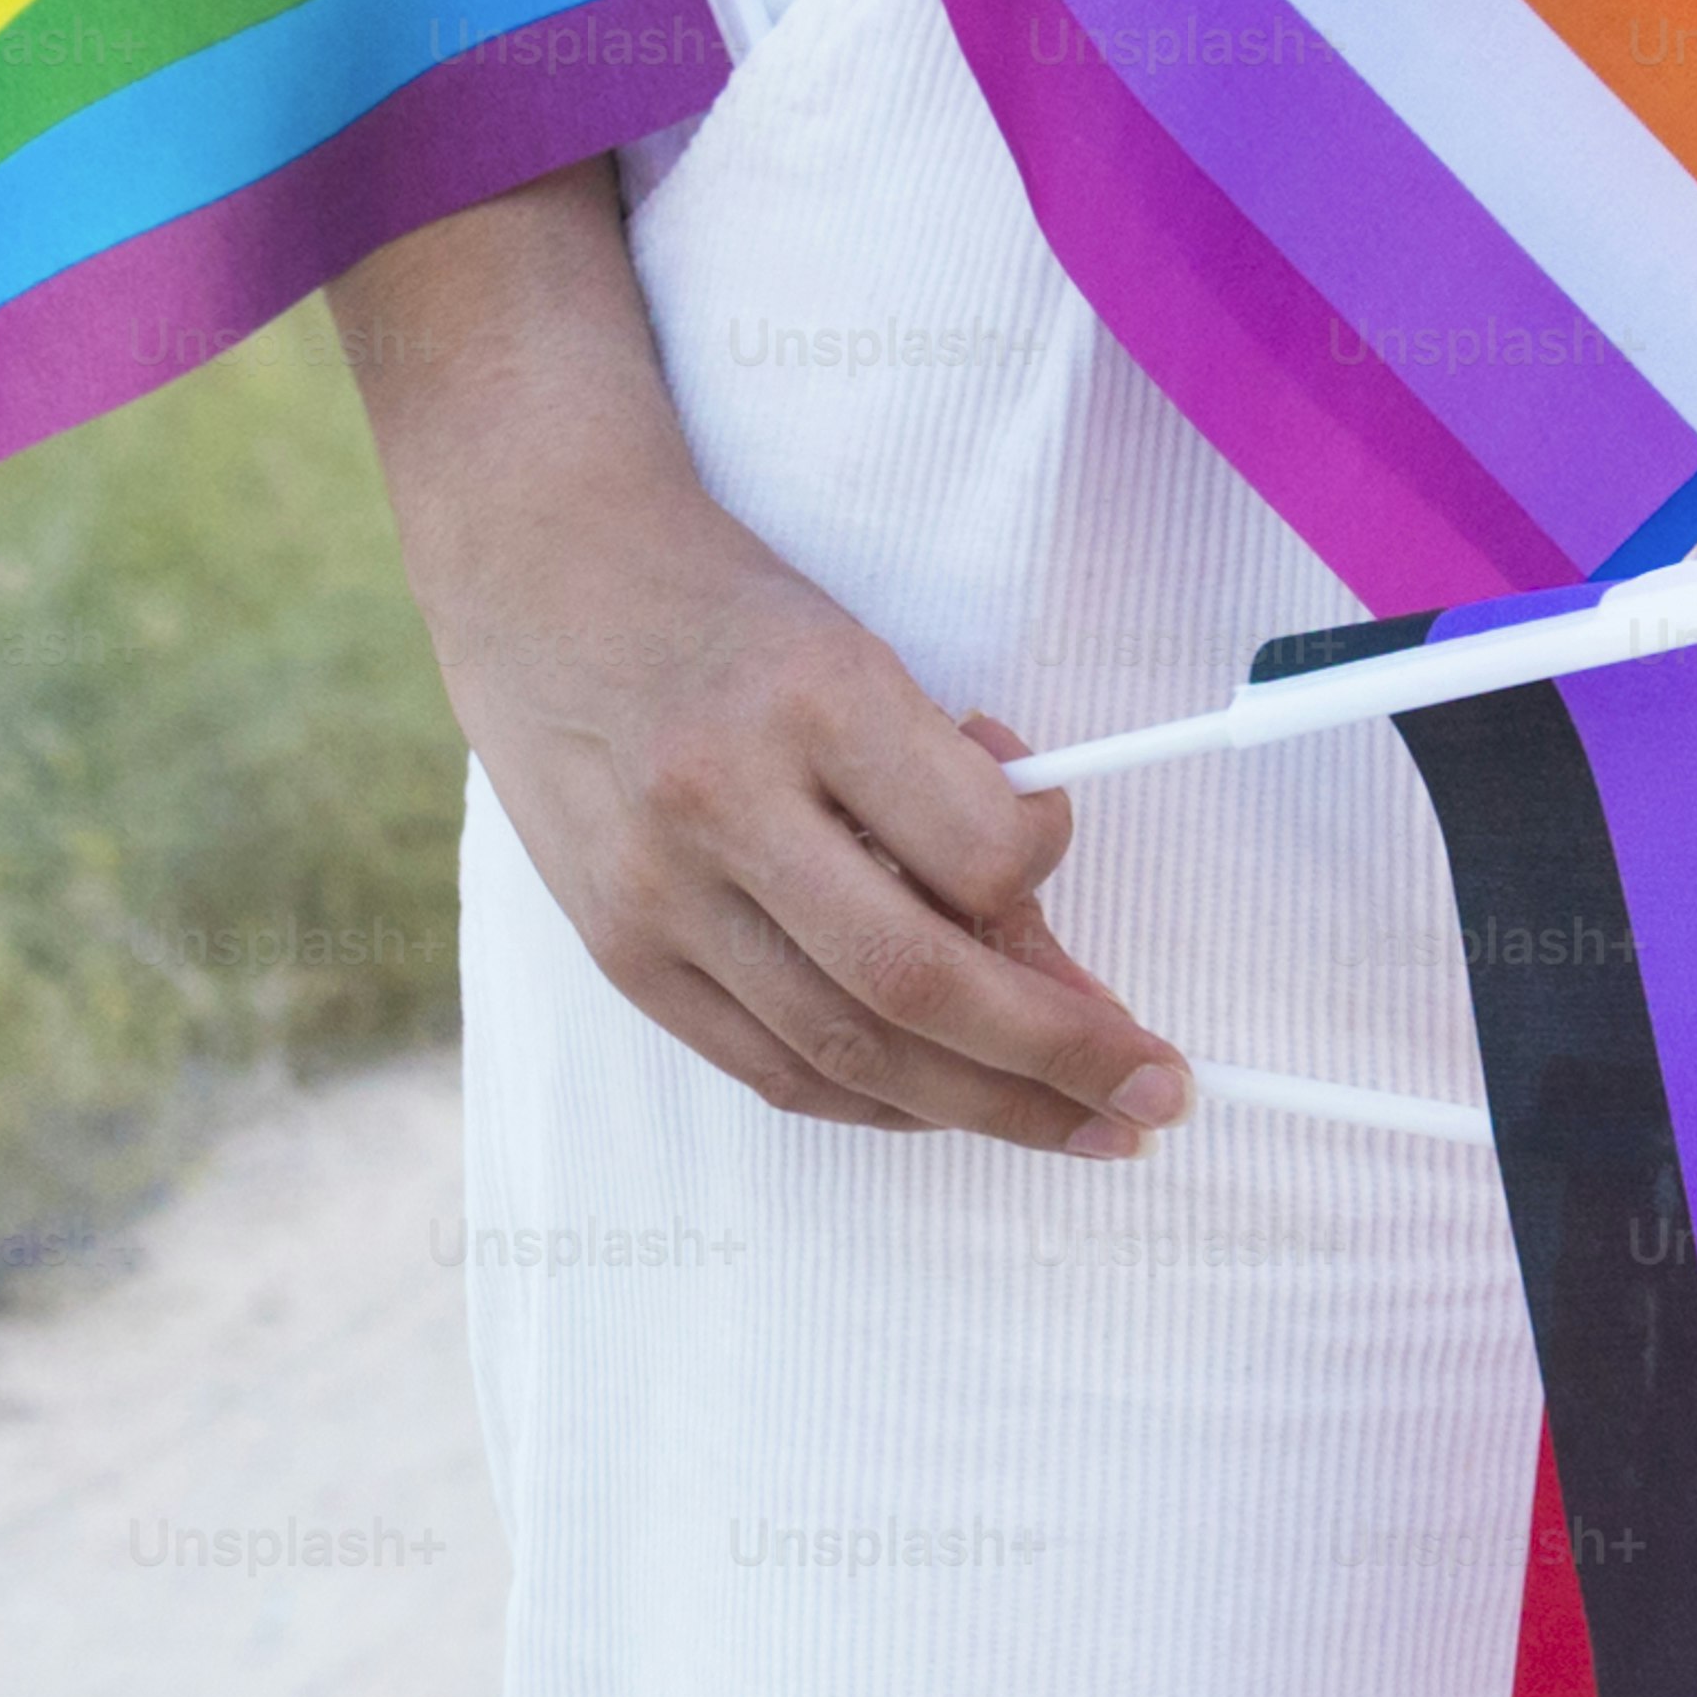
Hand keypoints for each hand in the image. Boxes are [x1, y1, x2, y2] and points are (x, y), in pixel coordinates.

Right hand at [422, 455, 1190, 1160]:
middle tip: (1154, 1100)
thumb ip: (946, 790)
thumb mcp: (857, 652)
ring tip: (1076, 1125)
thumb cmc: (728, 610)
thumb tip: (1047, 948)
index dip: (1051, 875)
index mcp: (813, 700)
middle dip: (1061, 1061)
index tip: (1060, 852)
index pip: (982, 850)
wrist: (543, 572)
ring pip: (847, 1054)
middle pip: (920, 986)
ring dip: (982, 1107)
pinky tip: (946, 1104)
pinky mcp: (620, 952)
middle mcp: (726, 804)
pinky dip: (873, 1102)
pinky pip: (769, 1070)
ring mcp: (660, 893)